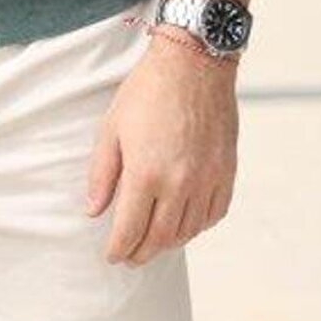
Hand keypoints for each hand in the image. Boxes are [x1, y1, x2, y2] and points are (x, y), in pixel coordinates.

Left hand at [83, 33, 238, 263]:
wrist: (194, 64)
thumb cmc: (147, 91)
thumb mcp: (112, 128)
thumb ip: (102, 174)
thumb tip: (94, 211)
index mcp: (146, 173)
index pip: (130, 230)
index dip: (118, 249)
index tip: (112, 256)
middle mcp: (179, 183)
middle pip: (159, 238)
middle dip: (141, 253)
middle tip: (130, 256)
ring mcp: (207, 180)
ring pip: (187, 231)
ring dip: (168, 242)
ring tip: (154, 240)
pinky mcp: (226, 173)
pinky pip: (213, 214)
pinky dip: (197, 225)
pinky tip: (185, 221)